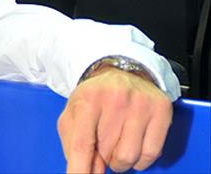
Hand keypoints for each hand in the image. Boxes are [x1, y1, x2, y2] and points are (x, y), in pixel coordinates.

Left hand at [57, 67, 172, 172]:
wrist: (121, 71)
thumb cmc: (94, 98)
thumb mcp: (74, 113)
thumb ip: (73, 143)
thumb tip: (86, 171)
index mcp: (88, 99)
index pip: (82, 144)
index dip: (79, 169)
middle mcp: (115, 99)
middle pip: (106, 153)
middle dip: (101, 156)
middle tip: (102, 141)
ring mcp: (140, 104)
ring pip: (129, 157)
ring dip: (120, 160)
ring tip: (116, 143)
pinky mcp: (161, 110)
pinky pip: (151, 154)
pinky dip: (140, 159)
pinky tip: (133, 144)